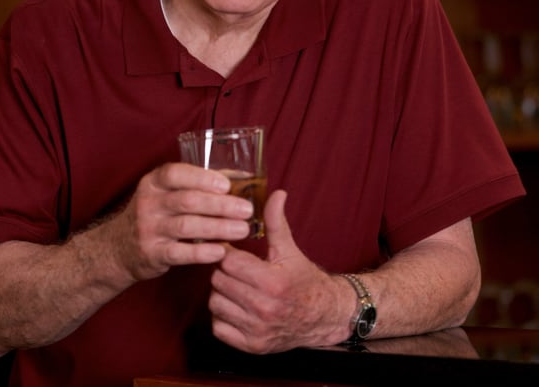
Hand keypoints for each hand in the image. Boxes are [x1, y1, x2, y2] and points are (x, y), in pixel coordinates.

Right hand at [111, 162, 252, 281]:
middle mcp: (148, 203)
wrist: (119, 247)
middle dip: (220, 205)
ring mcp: (148, 229)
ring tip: (242, 230)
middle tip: (246, 210)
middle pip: (187, 201)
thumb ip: (196, 183)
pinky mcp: (151, 253)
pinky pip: (179, 253)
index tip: (226, 185)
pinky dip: (202, 253)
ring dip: (218, 227)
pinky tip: (221, 251)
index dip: (202, 178)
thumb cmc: (156, 214)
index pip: (175, 174)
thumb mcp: (165, 192)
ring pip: (186, 226)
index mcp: (153, 182)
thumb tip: (241, 177)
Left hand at [208, 190, 348, 352]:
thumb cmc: (304, 280)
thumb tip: (277, 193)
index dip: (228, 254)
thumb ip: (276, 222)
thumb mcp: (289, 250)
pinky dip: (223, 316)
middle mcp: (264, 308)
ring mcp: (257, 330)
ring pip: (215, 303)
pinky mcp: (251, 346)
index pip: (228, 261)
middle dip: (225, 272)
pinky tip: (237, 307)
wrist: (323, 317)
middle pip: (218, 281)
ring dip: (222, 293)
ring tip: (237, 287)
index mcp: (272, 282)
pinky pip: (218, 326)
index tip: (233, 251)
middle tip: (236, 270)